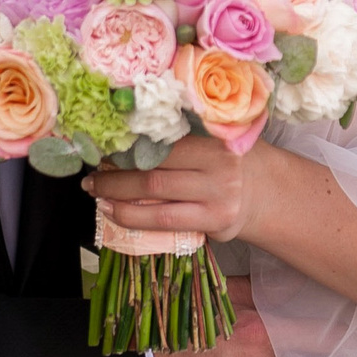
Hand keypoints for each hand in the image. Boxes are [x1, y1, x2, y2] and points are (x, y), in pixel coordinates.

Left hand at [87, 134, 268, 242]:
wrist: (266, 192)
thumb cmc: (230, 160)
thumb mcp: (217, 137)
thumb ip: (183, 135)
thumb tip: (125, 134)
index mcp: (215, 137)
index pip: (164, 140)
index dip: (129, 144)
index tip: (103, 144)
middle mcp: (219, 165)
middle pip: (155, 169)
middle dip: (115, 173)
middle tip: (90, 173)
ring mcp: (217, 196)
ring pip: (155, 196)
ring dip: (117, 195)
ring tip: (95, 192)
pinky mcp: (214, 222)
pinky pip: (165, 221)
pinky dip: (133, 217)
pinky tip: (113, 211)